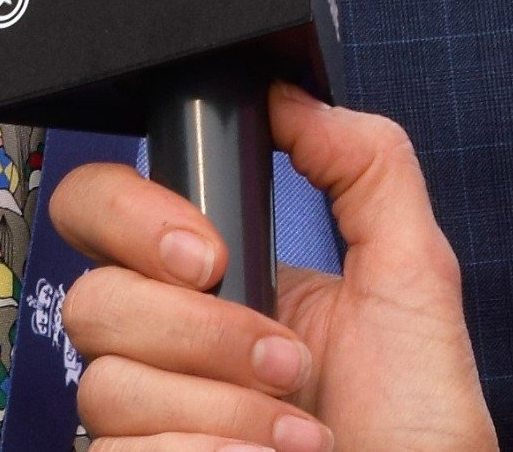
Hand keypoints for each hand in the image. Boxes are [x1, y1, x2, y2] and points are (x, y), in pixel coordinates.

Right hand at [54, 87, 494, 451]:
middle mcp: (168, 352)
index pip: (100, 212)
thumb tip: (295, 93)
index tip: (212, 253)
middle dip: (199, 329)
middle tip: (284, 356)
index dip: (134, 217)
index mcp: (217, 283)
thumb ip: (365, 164)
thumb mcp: (413, 273)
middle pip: (91, 299)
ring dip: (228, 407)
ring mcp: (149, 424)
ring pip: (107, 386)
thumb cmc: (421, 422)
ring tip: (300, 428)